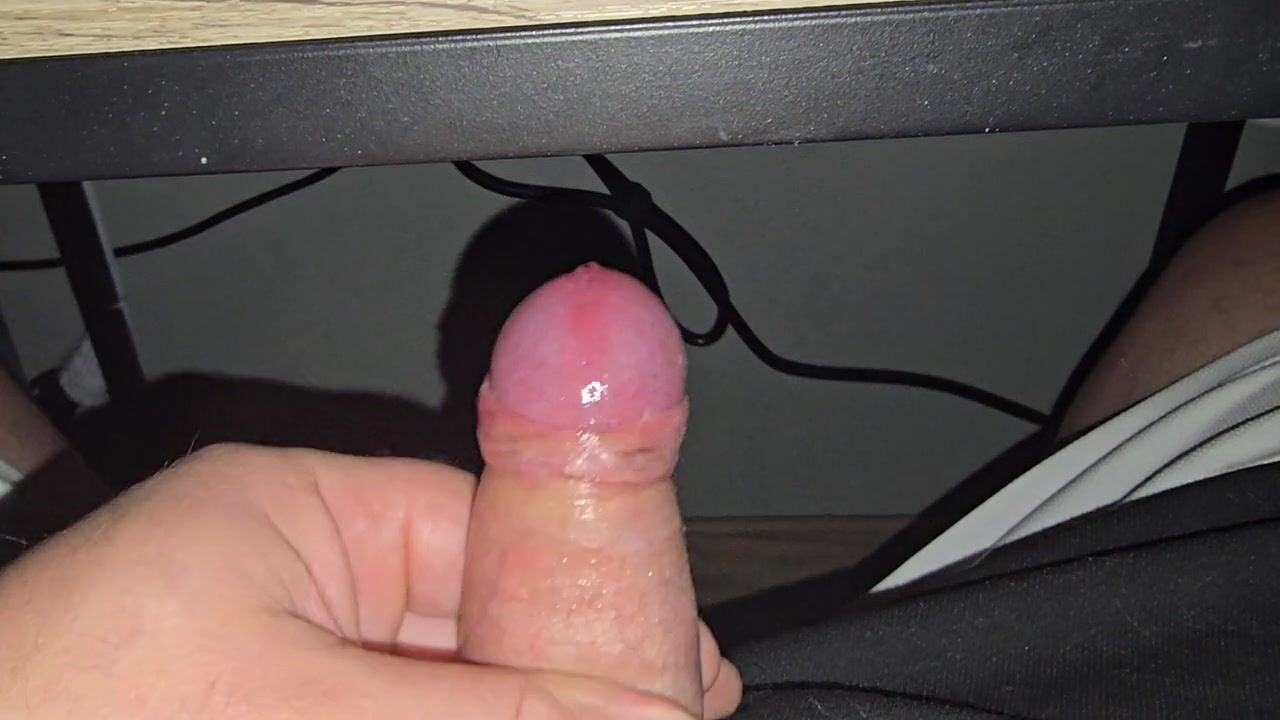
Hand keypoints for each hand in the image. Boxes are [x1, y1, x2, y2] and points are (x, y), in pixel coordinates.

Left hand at [0, 444, 740, 718]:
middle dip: (566, 677)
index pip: (487, 529)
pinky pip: (380, 713)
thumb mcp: (292, 701)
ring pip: (437, 690)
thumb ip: (477, 712)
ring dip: (516, 711)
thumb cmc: (41, 713)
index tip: (675, 658)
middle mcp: (291, 588)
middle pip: (476, 623)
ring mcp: (274, 670)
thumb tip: (629, 710)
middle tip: (663, 713)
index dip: (591, 589)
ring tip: (618, 717)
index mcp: (296, 515)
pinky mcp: (260, 710)